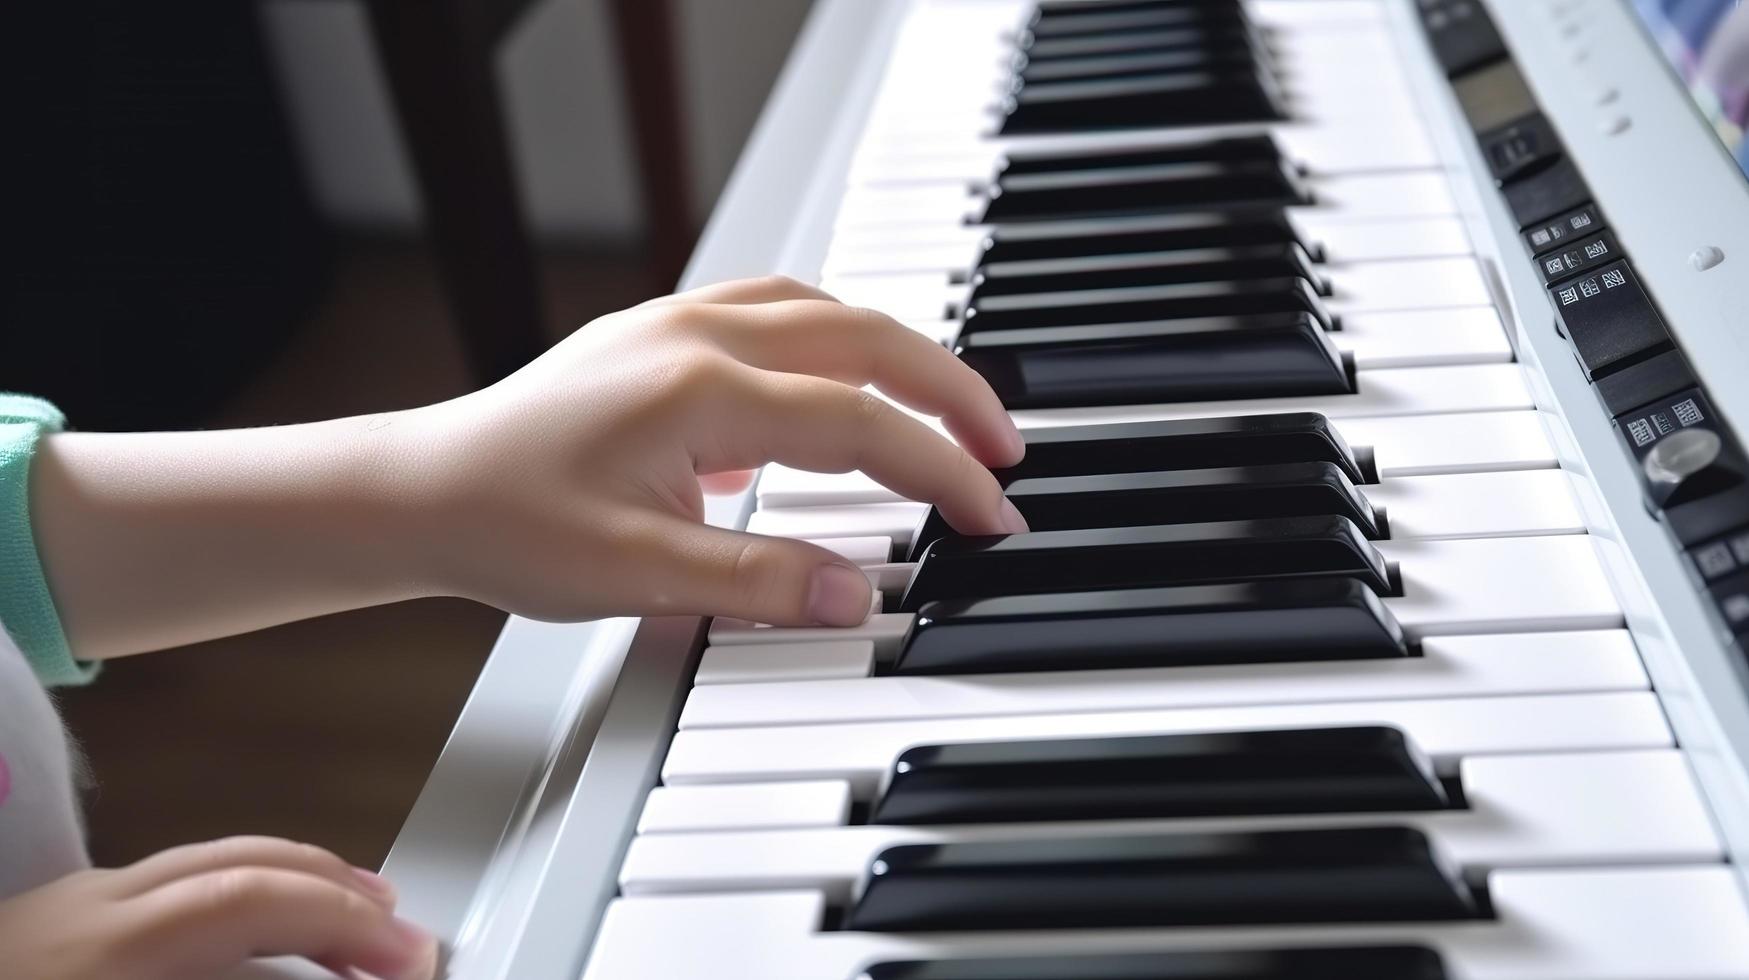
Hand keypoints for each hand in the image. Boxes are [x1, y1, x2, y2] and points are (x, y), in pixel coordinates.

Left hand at [0, 837, 436, 979]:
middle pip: (238, 862)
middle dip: (336, 891)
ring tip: (353, 923)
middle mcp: (84, 913)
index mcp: (101, 951)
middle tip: (403, 942)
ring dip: (292, 885)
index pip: (252, 899)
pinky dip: (236, 899)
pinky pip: (165, 889)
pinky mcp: (45, 927)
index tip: (406, 960)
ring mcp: (60, 913)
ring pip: (202, 864)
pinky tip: (252, 942)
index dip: (343, 919)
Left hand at [31, 276, 1024, 657]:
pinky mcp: (663, 332)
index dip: (940, 471)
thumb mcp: (636, 573)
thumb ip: (756, 581)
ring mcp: (679, 323)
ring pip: (828, 310)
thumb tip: (855, 595)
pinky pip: (779, 307)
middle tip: (1004, 448)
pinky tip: (847, 371)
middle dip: (951, 391)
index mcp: (703, 389)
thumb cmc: (507, 523)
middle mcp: (699, 336)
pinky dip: (838, 336)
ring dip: (901, 353)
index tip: (990, 517)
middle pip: (868, 340)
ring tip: (947, 406)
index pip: (862, 423)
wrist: (421, 488)